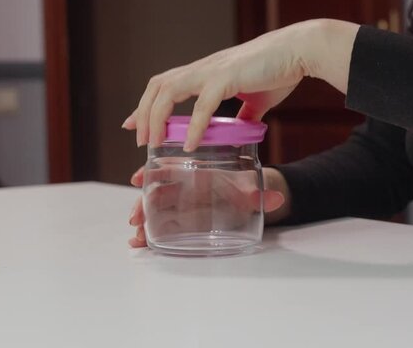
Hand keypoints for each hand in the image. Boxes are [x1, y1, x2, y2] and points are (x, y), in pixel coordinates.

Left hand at [121, 19, 358, 150]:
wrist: (298, 51)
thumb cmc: (280, 70)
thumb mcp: (257, 100)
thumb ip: (244, 116)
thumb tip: (240, 131)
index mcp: (207, 72)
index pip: (166, 84)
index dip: (147, 104)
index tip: (134, 124)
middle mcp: (203, 69)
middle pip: (157, 86)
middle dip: (143, 113)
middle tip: (139, 139)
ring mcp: (212, 72)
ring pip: (169, 91)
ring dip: (156, 117)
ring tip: (153, 142)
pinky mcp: (227, 78)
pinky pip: (202, 105)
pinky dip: (193, 126)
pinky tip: (190, 144)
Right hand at [127, 167, 289, 247]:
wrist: (252, 196)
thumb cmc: (247, 187)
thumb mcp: (253, 190)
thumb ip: (262, 196)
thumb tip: (277, 199)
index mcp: (198, 172)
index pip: (169, 168)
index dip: (152, 172)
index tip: (137, 179)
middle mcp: (185, 186)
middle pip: (156, 192)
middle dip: (142, 204)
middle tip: (135, 219)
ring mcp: (181, 204)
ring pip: (155, 210)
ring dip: (143, 221)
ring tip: (137, 238)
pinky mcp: (183, 219)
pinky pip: (162, 223)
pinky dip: (151, 232)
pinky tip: (141, 243)